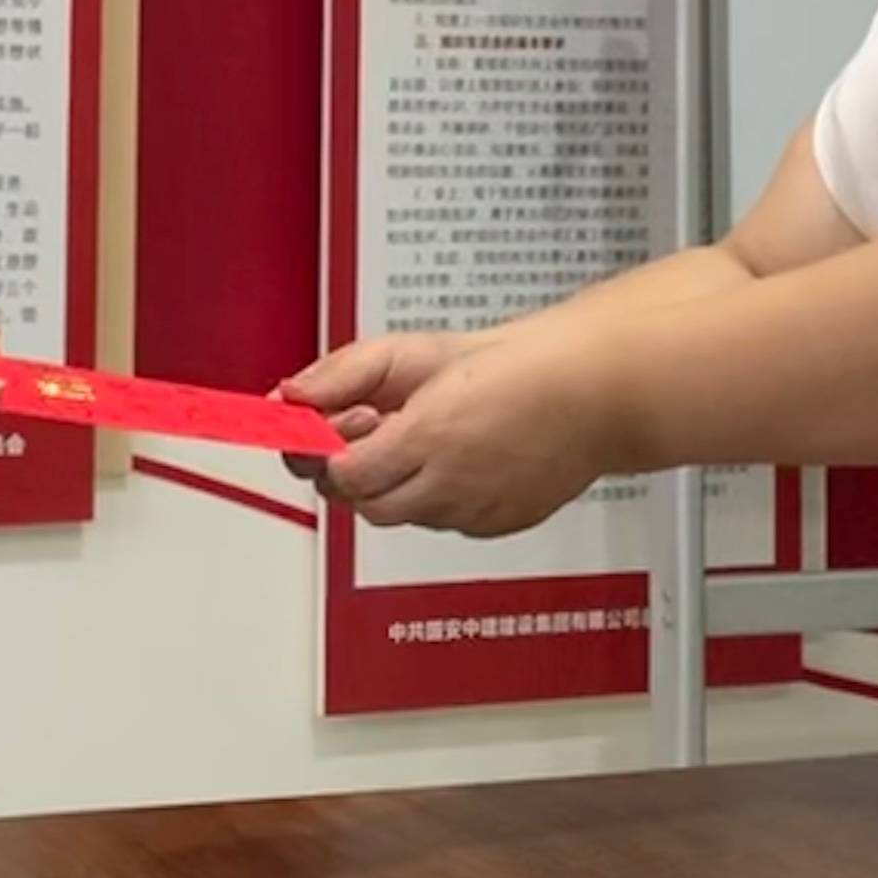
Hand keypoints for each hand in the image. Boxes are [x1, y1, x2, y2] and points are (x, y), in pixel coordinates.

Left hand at [312, 327, 621, 537]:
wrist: (589, 390)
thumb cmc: (509, 364)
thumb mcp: (413, 350)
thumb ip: (344, 373)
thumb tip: (289, 397)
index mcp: (427, 436)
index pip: (341, 475)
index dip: (328, 453)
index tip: (325, 431)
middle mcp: (450, 485)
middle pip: (365, 503)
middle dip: (357, 470)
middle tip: (376, 429)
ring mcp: (475, 513)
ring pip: (405, 516)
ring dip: (397, 484)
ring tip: (425, 437)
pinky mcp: (496, 527)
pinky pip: (445, 523)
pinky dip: (437, 497)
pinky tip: (457, 459)